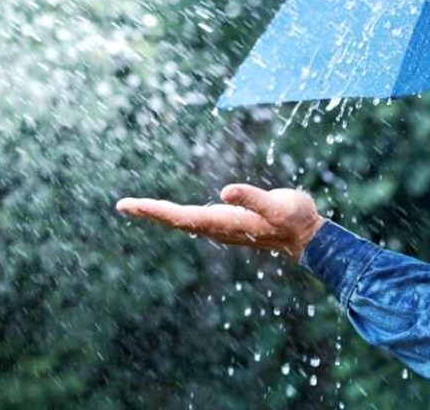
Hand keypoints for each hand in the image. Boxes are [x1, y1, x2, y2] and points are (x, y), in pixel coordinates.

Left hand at [116, 184, 324, 261]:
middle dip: (148, 212)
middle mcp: (217, 227)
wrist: (307, 237)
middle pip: (175, 220)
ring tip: (137, 207)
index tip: (129, 206)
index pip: (179, 216)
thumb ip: (252, 198)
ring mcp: (221, 227)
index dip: (153, 210)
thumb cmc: (294, 218)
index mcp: (222, 222)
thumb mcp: (277, 205)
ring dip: (160, 214)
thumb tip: (226, 191)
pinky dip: (176, 214)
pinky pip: (193, 219)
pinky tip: (170, 213)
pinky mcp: (228, 223)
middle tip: (122, 206)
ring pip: (183, 221)